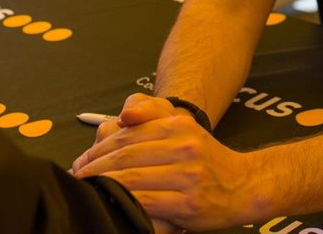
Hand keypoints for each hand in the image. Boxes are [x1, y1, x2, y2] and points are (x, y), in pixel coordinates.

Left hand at [72, 95, 259, 230]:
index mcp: (179, 126)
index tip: (81, 161)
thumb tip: (122, 116)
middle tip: (78, 178)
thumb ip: (152, 119)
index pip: (127, 135)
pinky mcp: (189, 202)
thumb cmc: (206, 160)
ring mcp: (188, 175)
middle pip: (126, 156)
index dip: (99, 149)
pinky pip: (147, 202)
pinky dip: (125, 204)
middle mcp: (184, 146)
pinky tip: (113, 206)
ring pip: (133, 179)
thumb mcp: (183, 130)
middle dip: (95, 168)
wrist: (244, 185)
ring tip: (89, 192)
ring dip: (104, 187)